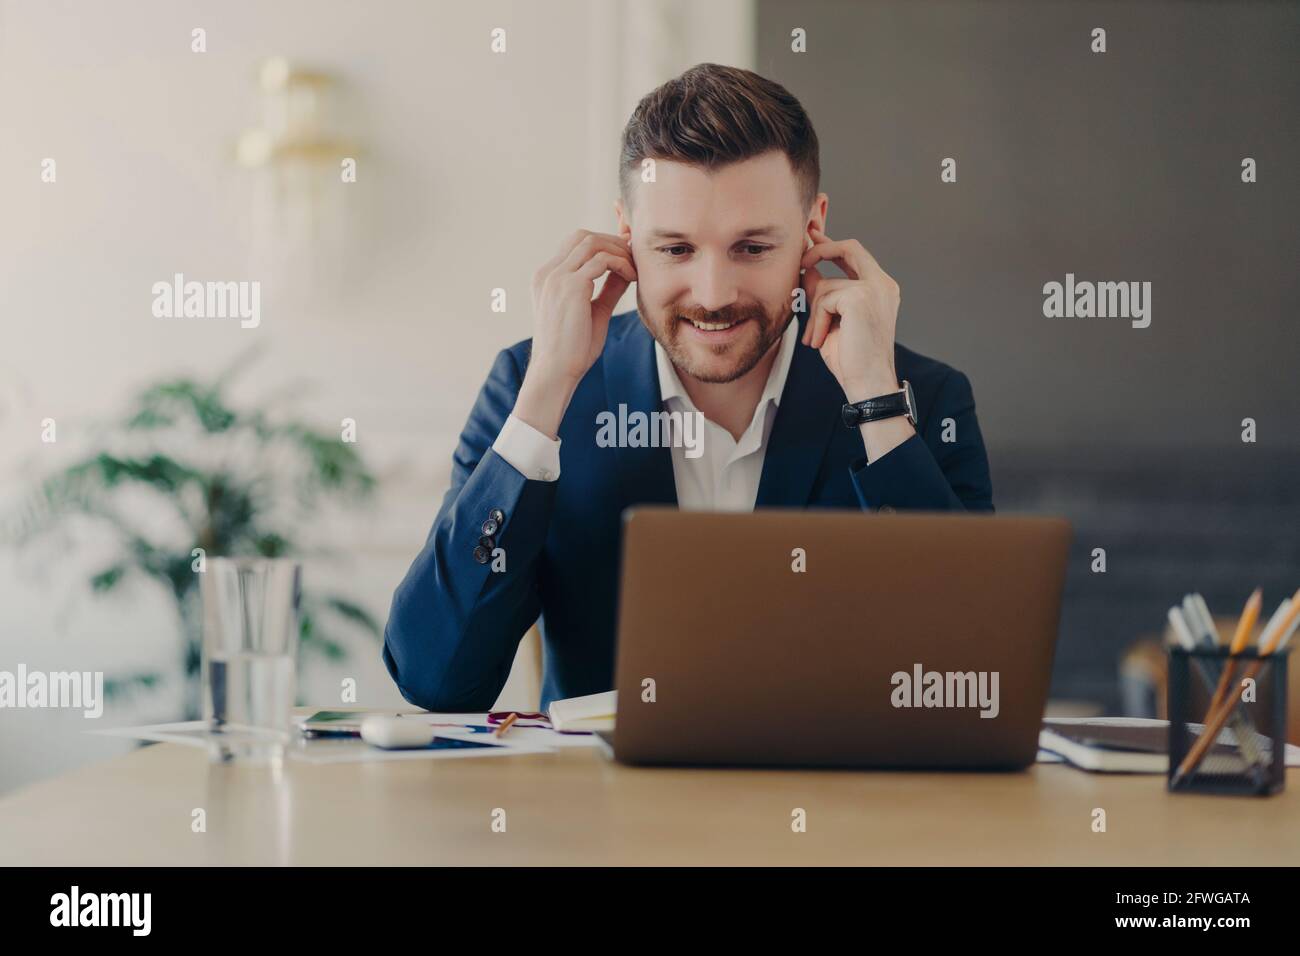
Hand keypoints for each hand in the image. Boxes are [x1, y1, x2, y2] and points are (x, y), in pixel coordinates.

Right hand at [515, 230, 636, 436]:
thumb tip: (624, 271)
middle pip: (583, 236)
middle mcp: (548, 273)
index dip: (603, 242)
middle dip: (613, 241)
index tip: (627, 253)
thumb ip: (606, 289)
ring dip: (618, 251)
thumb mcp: (593, 312)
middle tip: (634, 256)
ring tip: (634, 268)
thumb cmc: (572, 350)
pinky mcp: (570, 286)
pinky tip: (631, 277)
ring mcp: (556, 277)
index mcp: (547, 278)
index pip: (574, 244)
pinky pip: (601, 260)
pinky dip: (620, 264)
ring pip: (591, 242)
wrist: (556, 372)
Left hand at [799, 225, 900, 401]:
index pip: (854, 254)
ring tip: (817, 339)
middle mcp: (883, 284)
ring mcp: (874, 288)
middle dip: (820, 249)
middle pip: (849, 247)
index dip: (831, 244)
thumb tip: (808, 271)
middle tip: (801, 259)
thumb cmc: (852, 357)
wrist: (868, 382)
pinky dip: (817, 322)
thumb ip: (825, 292)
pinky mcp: (861, 297)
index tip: (812, 234)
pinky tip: (821, 340)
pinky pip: (824, 300)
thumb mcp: (833, 318)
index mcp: (880, 288)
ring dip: (814, 314)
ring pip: (826, 286)